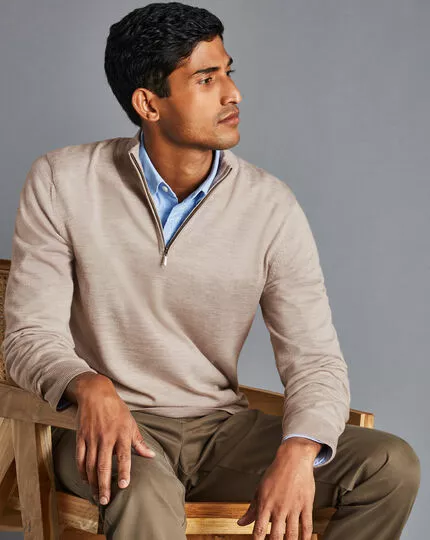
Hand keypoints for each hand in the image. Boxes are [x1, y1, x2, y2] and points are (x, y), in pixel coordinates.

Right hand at [73, 374, 155, 505]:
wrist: (96, 393)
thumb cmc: (116, 409)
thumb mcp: (131, 423)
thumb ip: (139, 442)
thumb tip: (151, 456)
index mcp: (122, 433)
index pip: (124, 456)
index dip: (123, 471)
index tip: (123, 486)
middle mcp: (106, 437)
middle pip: (103, 465)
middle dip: (104, 485)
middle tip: (105, 501)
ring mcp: (92, 437)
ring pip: (90, 465)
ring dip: (92, 483)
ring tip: (96, 496)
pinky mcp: (80, 437)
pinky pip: (80, 458)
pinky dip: (81, 471)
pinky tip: (85, 480)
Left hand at [237, 438, 318, 539]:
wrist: (293, 459)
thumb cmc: (276, 473)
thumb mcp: (260, 490)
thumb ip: (251, 509)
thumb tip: (241, 523)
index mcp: (265, 504)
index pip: (259, 530)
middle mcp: (279, 507)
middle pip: (276, 536)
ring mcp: (293, 507)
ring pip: (292, 534)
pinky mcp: (306, 504)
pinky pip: (307, 525)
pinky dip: (306, 537)